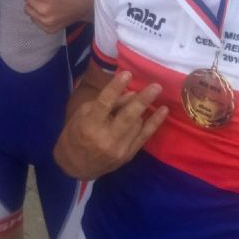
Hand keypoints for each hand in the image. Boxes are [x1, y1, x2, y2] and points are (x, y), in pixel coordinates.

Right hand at [53, 71, 167, 179]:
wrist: (75, 165)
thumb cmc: (75, 134)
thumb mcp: (83, 114)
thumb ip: (105, 104)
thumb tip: (129, 93)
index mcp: (89, 125)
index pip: (105, 103)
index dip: (116, 87)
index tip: (127, 74)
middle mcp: (106, 138)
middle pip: (128, 116)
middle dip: (143, 100)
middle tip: (156, 86)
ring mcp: (119, 149)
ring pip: (137, 123)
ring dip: (143, 108)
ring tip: (149, 95)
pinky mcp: (128, 155)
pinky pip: (145, 136)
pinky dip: (155, 123)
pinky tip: (163, 111)